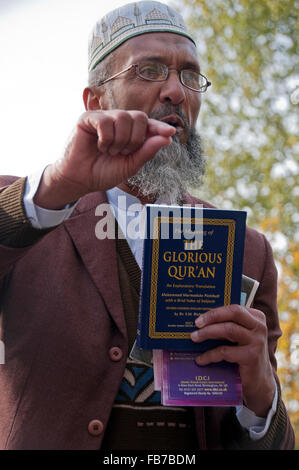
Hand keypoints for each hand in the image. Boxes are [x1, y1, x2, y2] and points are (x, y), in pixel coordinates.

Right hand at [34, 110, 175, 208]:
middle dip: (136, 139)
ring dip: (120, 140)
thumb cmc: (104, 172)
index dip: (160, 127)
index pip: (149, 124)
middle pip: (140, 117)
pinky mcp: (88, 118)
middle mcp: (119, 121)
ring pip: (123, 117)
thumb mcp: (130, 166)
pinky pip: (106, 120)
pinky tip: (100, 147)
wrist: (81, 180)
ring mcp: (104, 117)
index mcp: (131, 132)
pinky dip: (106, 138)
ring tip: (110, 151)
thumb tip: (166, 138)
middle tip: (123, 153)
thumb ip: (147, 151)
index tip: (170, 132)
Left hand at [190, 304, 275, 416]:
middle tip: (196, 323)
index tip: (199, 317)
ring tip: (194, 338)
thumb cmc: (243, 353)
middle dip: (213, 316)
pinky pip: (225, 351)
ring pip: (229, 329)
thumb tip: (201, 319)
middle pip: (234, 313)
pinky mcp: (251, 356)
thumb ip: (227, 325)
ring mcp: (257, 341)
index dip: (215, 311)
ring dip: (208, 332)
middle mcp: (259, 327)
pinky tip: (200, 359)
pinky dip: (209, 355)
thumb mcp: (239, 336)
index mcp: (256, 318)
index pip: (234, 308)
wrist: (258, 380)